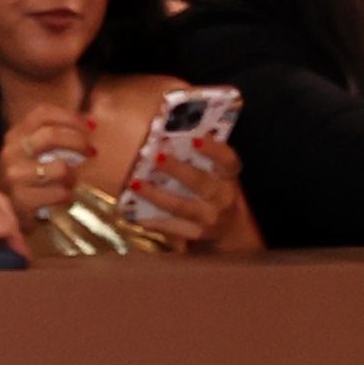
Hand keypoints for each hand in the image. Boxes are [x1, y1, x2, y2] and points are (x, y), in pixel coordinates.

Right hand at [0, 106, 96, 224]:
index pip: (43, 114)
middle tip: (92, 152)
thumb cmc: (26, 181)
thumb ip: (53, 138)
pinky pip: (60, 193)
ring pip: (60, 168)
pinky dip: (67, 196)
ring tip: (70, 183)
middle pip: (52, 135)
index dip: (70, 117)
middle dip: (79, 142)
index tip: (91, 127)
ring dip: (73, 176)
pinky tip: (62, 199)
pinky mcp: (22, 200)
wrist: (3, 215)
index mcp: (16, 135)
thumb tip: (90, 123)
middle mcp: (12, 151)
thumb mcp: (31, 154)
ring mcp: (15, 175)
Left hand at [118, 130, 240, 248]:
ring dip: (156, 195)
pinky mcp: (195, 233)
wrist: (232, 227)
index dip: (213, 149)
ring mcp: (209, 218)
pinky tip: (131, 213)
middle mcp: (222, 198)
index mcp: (228, 177)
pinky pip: (170, 227)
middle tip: (155, 156)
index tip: (196, 138)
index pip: (226, 160)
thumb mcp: (218, 173)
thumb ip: (200, 156)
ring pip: (181, 206)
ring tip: (134, 183)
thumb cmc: (217, 190)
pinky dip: (150, 220)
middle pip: (200, 182)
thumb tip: (165, 131)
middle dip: (176, 169)